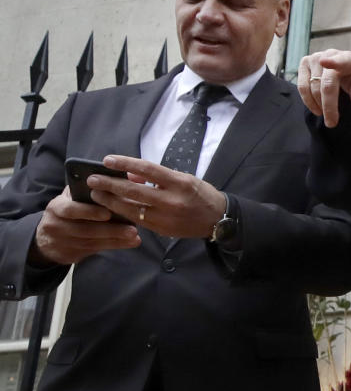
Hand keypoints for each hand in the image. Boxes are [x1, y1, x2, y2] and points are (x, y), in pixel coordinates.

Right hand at [32, 186, 140, 265]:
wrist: (46, 238)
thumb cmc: (69, 208)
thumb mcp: (72, 196)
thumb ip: (93, 187)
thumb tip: (127, 176)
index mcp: (56, 207)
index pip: (70, 209)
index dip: (89, 211)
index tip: (108, 213)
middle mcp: (56, 225)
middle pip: (85, 229)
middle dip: (111, 229)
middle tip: (132, 228)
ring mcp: (62, 242)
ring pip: (92, 241)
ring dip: (116, 239)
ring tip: (135, 235)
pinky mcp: (70, 254)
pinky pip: (95, 250)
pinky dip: (115, 245)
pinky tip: (131, 242)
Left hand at [86, 155, 225, 238]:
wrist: (218, 219)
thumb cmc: (201, 194)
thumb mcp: (185, 178)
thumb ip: (159, 177)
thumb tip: (132, 175)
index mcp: (180, 183)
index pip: (147, 169)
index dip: (125, 164)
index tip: (107, 160)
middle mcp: (172, 200)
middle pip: (134, 191)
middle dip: (109, 185)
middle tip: (92, 180)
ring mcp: (165, 218)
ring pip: (131, 209)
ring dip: (111, 201)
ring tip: (96, 195)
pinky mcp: (161, 230)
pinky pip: (137, 220)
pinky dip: (123, 213)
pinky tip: (112, 208)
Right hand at [297, 49, 350, 127]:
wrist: (341, 64)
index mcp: (348, 58)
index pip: (340, 61)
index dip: (333, 62)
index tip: (325, 62)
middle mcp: (329, 54)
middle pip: (326, 84)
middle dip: (329, 106)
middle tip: (332, 123)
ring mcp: (314, 58)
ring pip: (312, 87)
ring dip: (318, 105)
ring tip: (326, 115)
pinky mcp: (304, 63)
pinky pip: (302, 86)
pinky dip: (308, 101)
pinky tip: (317, 109)